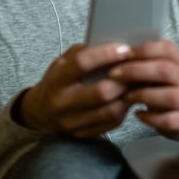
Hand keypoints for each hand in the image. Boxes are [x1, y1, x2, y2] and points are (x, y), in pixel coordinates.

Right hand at [18, 43, 132, 137]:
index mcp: (57, 79)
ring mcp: (72, 121)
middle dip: (124, 79)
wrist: (40, 113)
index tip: (124, 49)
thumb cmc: (57, 82)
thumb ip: (83, 53)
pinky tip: (128, 98)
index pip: (82, 64)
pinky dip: (124, 110)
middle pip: (101, 92)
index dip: (105, 55)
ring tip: (137, 84)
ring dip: (128, 96)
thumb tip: (113, 44)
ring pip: (110, 111)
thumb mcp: (62, 62)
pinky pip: (111, 123)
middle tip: (138, 69)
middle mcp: (62, 102)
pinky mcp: (83, 133)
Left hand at [108, 40, 178, 137]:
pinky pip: (168, 119)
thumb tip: (115, 53)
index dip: (145, 50)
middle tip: (114, 74)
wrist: (175, 108)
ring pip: (169, 96)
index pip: (167, 48)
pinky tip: (137, 113)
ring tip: (126, 97)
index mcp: (177, 59)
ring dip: (143, 95)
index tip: (125, 54)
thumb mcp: (151, 67)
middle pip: (165, 70)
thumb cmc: (155, 82)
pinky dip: (150, 117)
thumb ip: (139, 60)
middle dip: (136, 71)